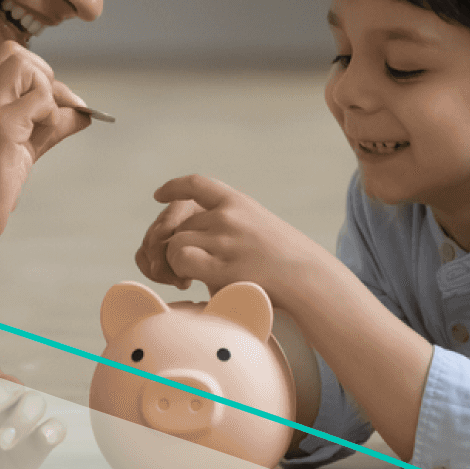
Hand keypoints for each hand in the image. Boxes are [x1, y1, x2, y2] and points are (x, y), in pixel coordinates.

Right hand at [0, 42, 91, 257]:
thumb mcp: (22, 150)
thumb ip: (49, 127)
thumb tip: (83, 114)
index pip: (8, 63)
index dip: (38, 79)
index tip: (52, 110)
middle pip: (14, 53)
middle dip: (43, 76)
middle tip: (50, 113)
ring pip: (24, 64)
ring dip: (45, 92)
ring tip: (40, 128)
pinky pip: (39, 99)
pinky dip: (50, 115)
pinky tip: (35, 142)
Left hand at [141, 175, 339, 307]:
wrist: (310, 280)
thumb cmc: (289, 262)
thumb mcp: (263, 227)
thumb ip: (234, 226)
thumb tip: (197, 236)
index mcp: (240, 203)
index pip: (198, 185)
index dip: (174, 188)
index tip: (159, 195)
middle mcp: (230, 216)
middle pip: (180, 223)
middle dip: (171, 244)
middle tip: (176, 269)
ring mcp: (226, 239)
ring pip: (176, 241)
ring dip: (173, 262)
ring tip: (183, 279)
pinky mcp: (224, 266)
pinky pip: (181, 259)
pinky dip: (177, 270)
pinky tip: (187, 283)